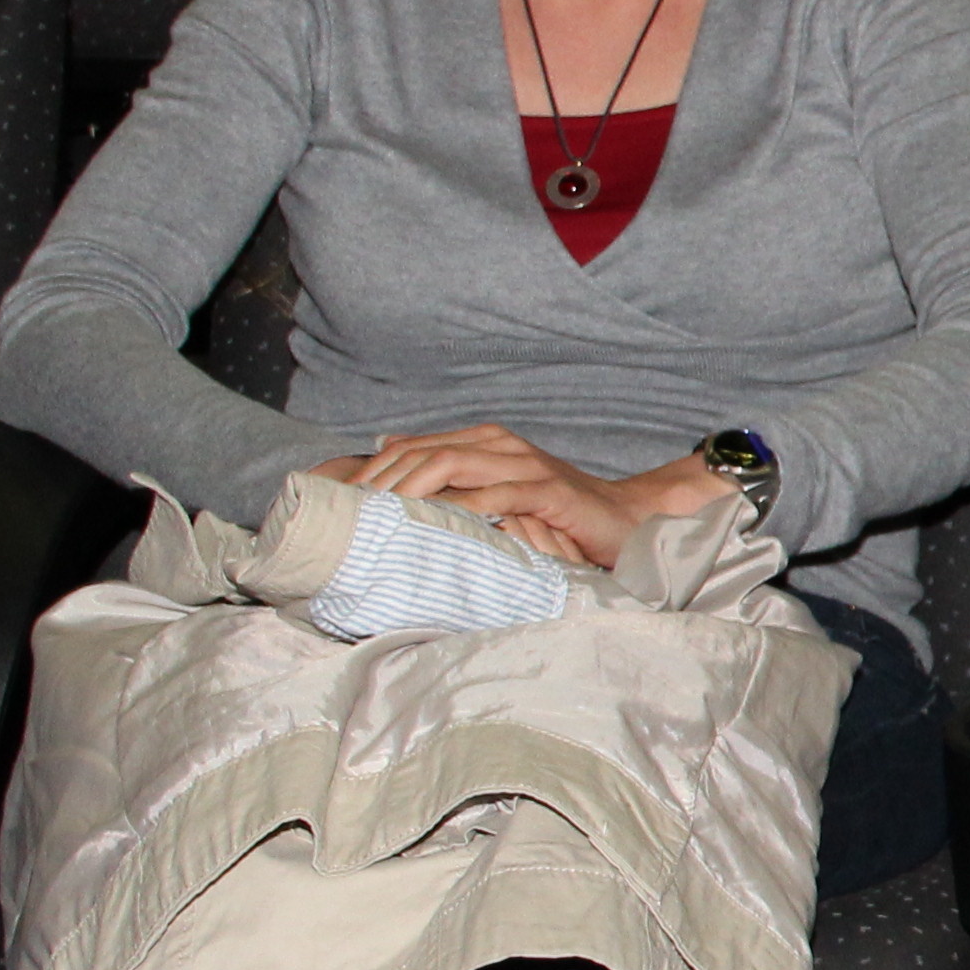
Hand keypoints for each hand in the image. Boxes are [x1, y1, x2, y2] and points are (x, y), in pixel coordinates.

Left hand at [348, 424, 710, 568]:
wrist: (628, 520)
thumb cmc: (560, 517)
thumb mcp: (501, 498)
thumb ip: (456, 486)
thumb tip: (395, 470)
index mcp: (485, 443)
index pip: (412, 447)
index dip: (373, 472)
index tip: (341, 503)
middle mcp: (501, 445)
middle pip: (423, 452)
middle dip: (380, 481)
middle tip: (349, 515)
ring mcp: (525, 465)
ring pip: (450, 464)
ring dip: (408, 489)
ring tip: (380, 517)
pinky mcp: (548, 490)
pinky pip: (494, 495)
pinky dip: (460, 508)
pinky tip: (435, 526)